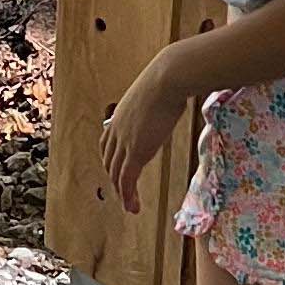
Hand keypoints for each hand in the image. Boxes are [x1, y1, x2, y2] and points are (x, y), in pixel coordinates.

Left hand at [100, 42, 196, 212]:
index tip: (115, 168)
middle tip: (123, 192)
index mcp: (121, 115)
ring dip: (122, 193)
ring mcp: (124, 142)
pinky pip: (126, 180)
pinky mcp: (135, 152)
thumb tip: (177, 92)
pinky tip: (133, 207)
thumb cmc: (170, 77)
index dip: (110, 158)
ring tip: (129, 206)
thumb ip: (160, 98)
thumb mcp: (158, 90)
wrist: (168, 77)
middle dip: (114, 178)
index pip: (107, 142)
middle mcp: (117, 129)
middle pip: (109, 161)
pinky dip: (127, 196)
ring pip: (116, 174)